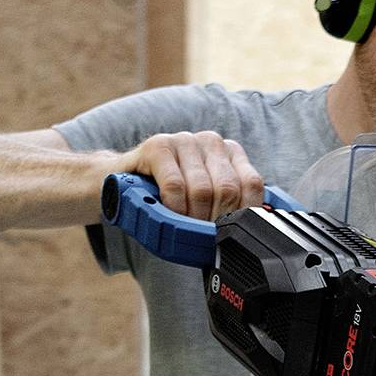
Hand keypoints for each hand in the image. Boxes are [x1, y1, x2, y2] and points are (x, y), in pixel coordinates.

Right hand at [122, 131, 264, 220]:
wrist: (123, 183)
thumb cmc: (169, 196)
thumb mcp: (206, 201)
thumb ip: (230, 208)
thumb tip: (252, 232)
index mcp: (230, 153)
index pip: (251, 185)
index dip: (241, 216)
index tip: (228, 234)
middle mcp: (212, 142)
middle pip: (227, 190)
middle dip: (215, 221)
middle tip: (203, 236)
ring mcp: (185, 140)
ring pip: (202, 190)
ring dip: (193, 218)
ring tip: (184, 226)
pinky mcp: (159, 145)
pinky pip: (175, 185)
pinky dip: (174, 208)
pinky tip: (169, 213)